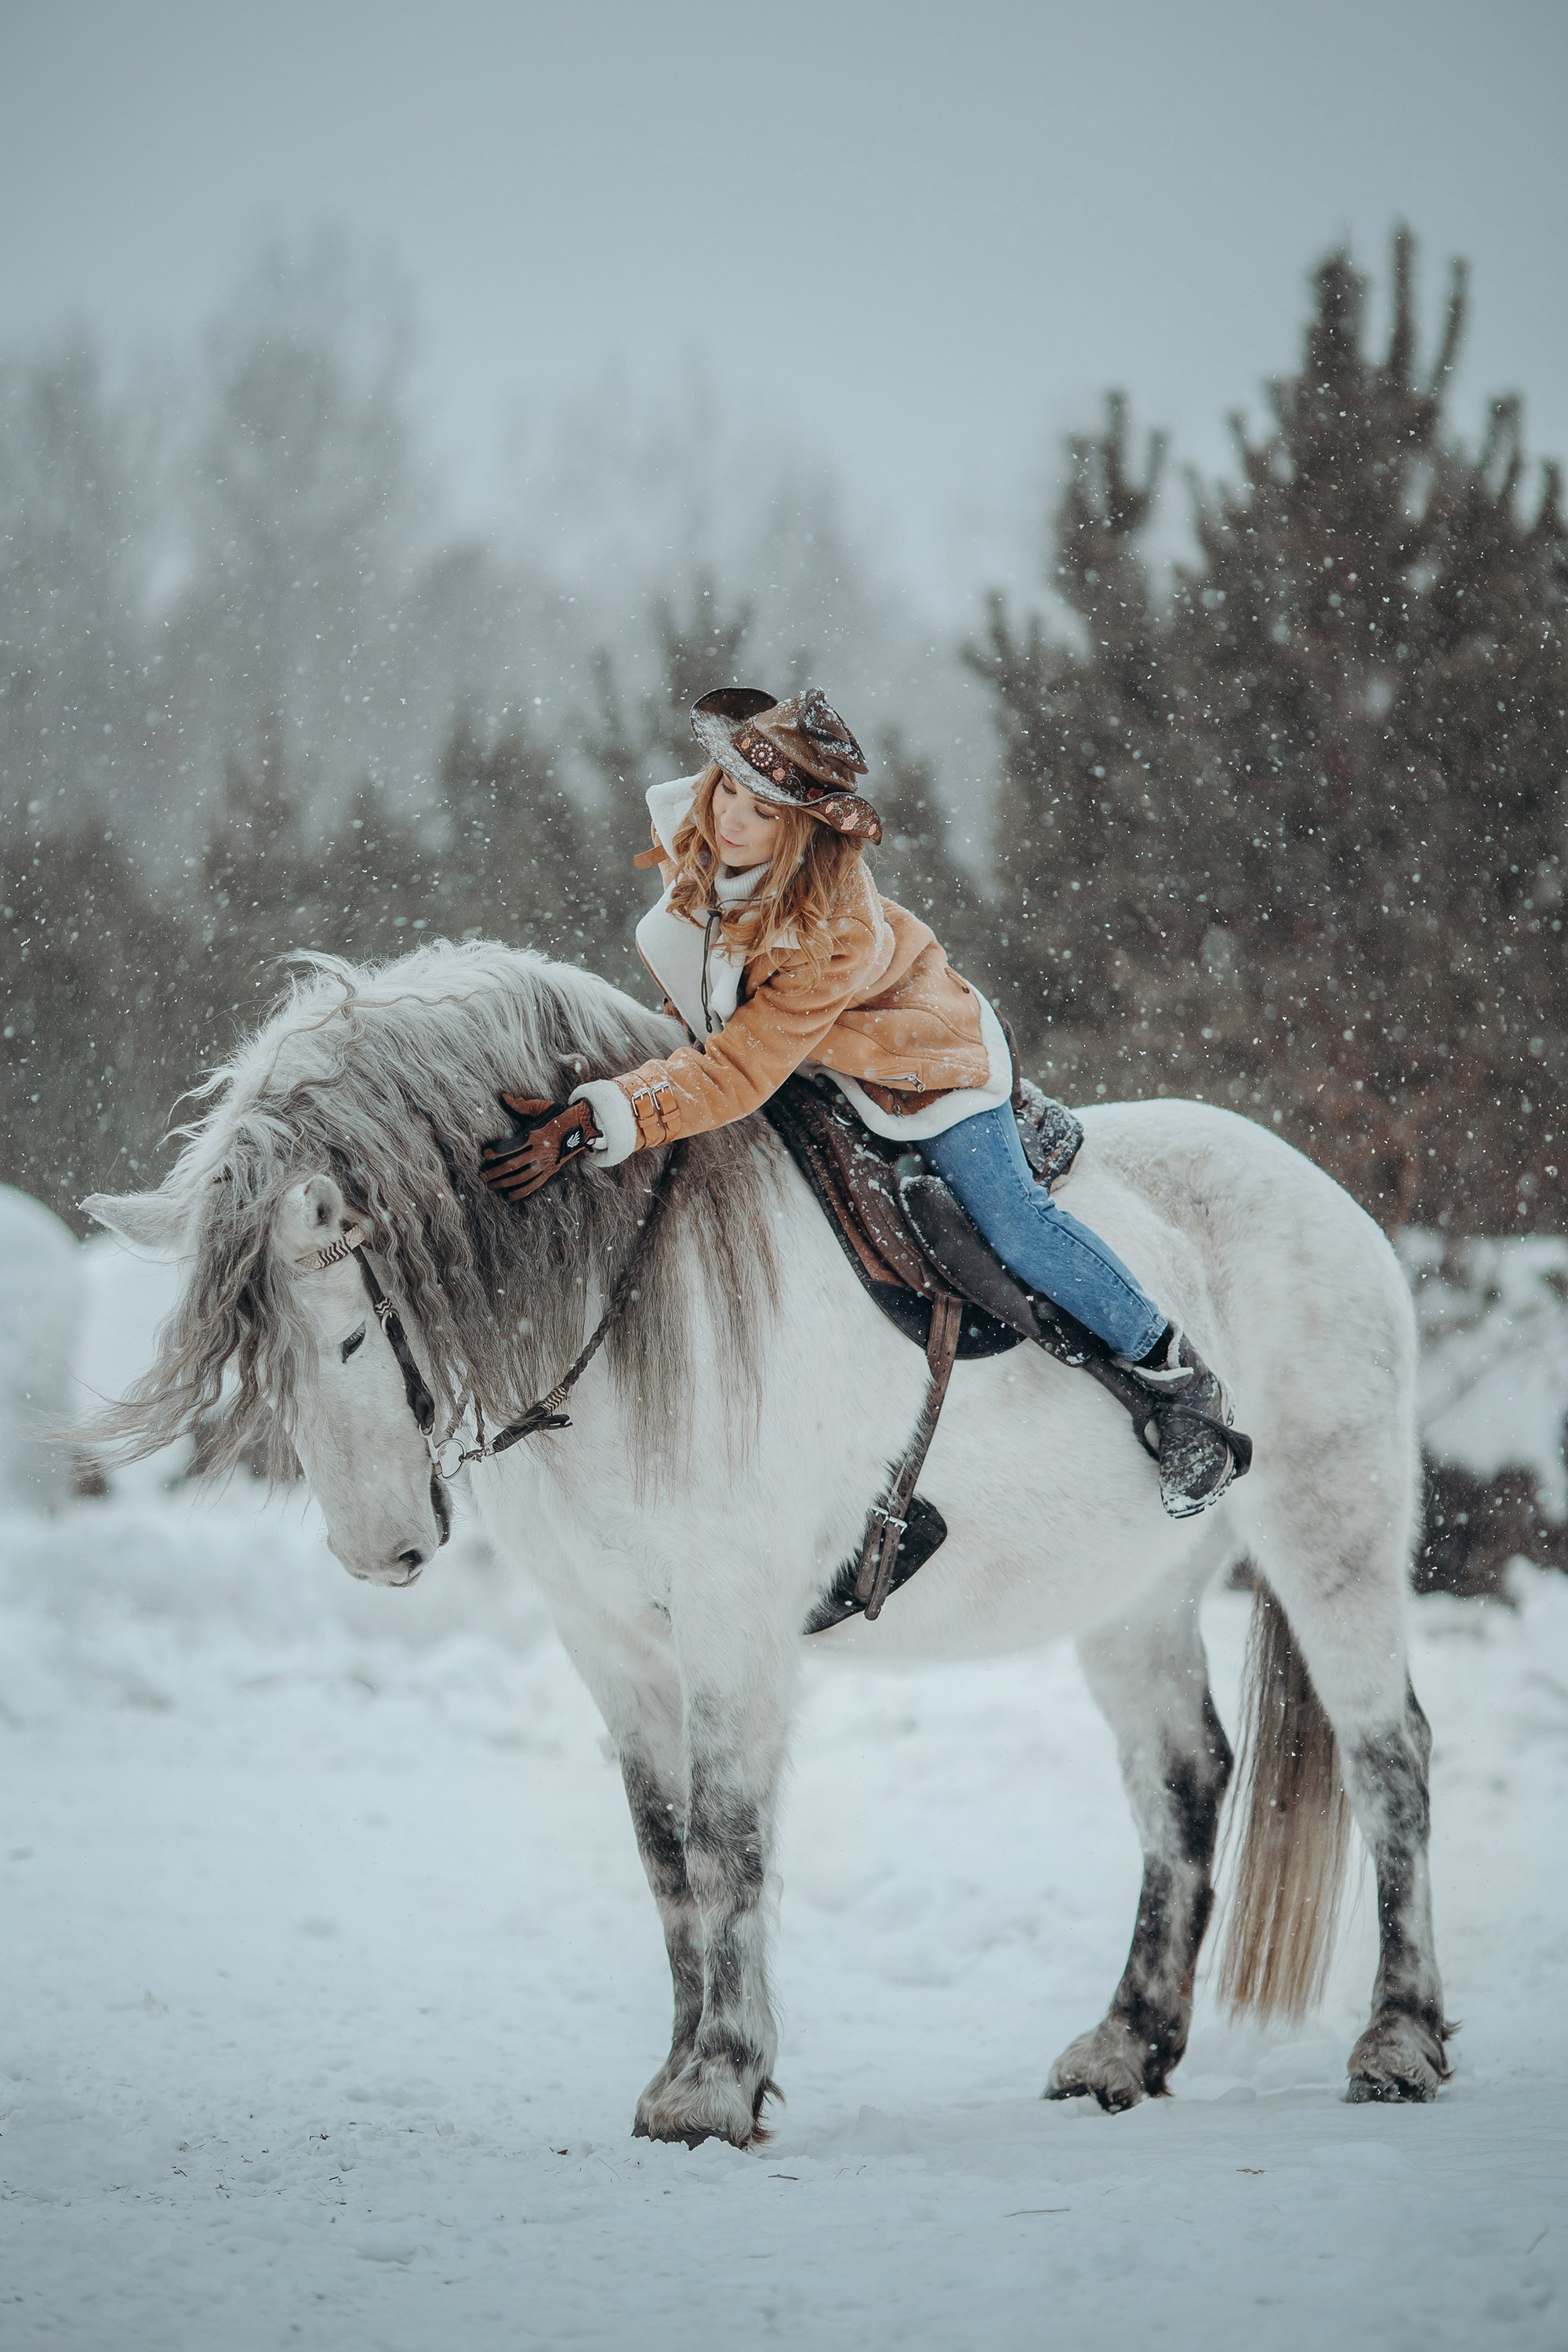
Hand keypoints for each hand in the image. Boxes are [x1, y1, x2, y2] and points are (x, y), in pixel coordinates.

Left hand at [481, 1094, 600, 1200]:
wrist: (582, 1127)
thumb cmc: (558, 1115)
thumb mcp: (540, 1107)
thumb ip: (521, 1105)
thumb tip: (504, 1097)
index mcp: (536, 1134)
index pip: (512, 1146)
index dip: (497, 1152)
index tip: (485, 1155)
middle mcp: (540, 1151)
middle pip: (513, 1165)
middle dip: (495, 1172)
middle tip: (482, 1176)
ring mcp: (546, 1162)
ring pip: (522, 1177)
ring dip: (504, 1183)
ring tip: (491, 1186)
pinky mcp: (551, 1170)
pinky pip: (535, 1184)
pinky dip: (522, 1191)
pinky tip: (509, 1195)